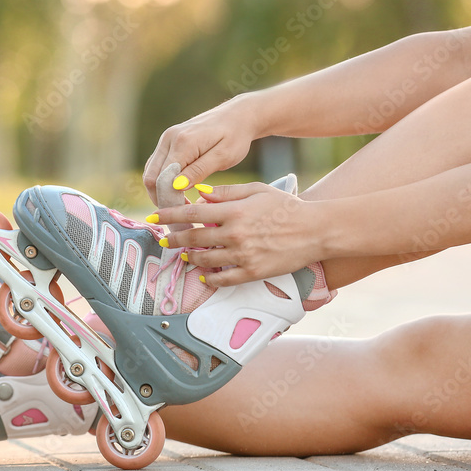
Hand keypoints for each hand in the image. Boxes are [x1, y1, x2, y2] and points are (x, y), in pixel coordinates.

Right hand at [142, 94, 262, 205]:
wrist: (238, 115)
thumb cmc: (236, 136)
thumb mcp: (223, 156)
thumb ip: (199, 171)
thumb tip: (176, 187)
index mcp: (183, 142)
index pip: (163, 178)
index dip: (169, 199)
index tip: (183, 214)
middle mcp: (169, 138)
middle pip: (151, 176)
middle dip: (161, 198)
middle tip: (179, 213)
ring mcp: (166, 139)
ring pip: (150, 172)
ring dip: (159, 190)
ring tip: (179, 204)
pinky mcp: (168, 141)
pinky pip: (156, 165)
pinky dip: (161, 180)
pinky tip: (176, 191)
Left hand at [152, 183, 328, 285]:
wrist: (317, 230)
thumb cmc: (287, 206)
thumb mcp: (257, 191)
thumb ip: (227, 192)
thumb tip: (201, 194)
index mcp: (234, 212)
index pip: (192, 213)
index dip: (169, 215)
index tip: (153, 216)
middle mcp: (235, 234)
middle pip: (193, 239)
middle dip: (175, 239)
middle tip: (165, 240)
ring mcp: (243, 255)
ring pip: (205, 260)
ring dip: (190, 259)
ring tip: (185, 256)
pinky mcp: (253, 272)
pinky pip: (223, 280)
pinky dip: (210, 279)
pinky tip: (203, 276)